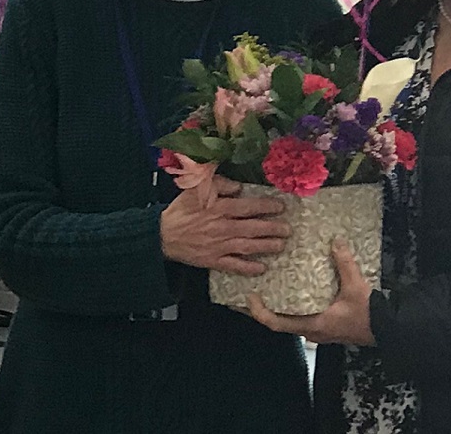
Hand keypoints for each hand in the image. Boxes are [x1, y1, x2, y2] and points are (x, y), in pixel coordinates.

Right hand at [160, 175, 290, 275]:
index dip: (266, 207)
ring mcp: (219, 246)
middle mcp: (222, 227)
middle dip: (273, 228)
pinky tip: (261, 268)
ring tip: (281, 245)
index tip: (280, 207)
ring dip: (266, 246)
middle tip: (288, 229)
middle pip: (253, 228)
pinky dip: (248, 268)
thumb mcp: (195, 188)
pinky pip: (234, 265)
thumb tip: (238, 186)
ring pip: (248, 246)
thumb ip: (218, 183)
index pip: (248, 207)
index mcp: (219, 208)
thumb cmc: (180, 211)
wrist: (162, 235)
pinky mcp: (213, 260)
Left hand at [245, 239, 374, 345]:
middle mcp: (310, 331)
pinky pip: (300, 317)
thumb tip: (335, 242)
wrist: (388, 329)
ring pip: (288, 320)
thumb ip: (344, 264)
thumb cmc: (369, 314)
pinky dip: (291, 306)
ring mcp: (317, 330)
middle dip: (262, 308)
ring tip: (266, 289)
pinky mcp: (324, 326)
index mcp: (312, 325)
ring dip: (276, 307)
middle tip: (249, 291)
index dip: (258, 312)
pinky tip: (292, 292)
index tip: (250, 297)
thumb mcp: (355, 287)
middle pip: (278, 322)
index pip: (276, 324)